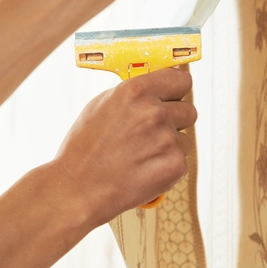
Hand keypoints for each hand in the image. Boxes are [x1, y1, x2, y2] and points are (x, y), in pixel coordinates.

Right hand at [49, 67, 196, 225]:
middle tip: (151, 135)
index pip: (180, 79)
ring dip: (170, 147)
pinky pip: (181, 161)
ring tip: (141, 156)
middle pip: (188, 110)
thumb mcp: (101, 106)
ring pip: (185, 139)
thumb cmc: (83, 149)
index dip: (176, 90)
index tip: (173, 97)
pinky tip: (143, 170)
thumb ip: (133, 95)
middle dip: (174, 121)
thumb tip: (155, 89)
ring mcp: (167, 139)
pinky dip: (166, 167)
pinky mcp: (175, 165)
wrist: (77, 188)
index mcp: (136, 91)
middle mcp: (154, 112)